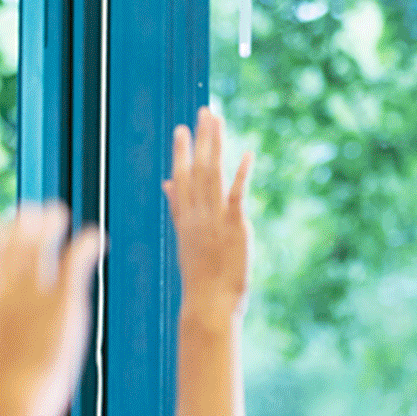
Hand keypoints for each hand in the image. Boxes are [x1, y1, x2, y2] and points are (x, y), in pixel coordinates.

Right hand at [0, 203, 102, 415]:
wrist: (8, 407)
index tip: (0, 229)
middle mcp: (1, 293)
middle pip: (9, 243)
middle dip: (21, 223)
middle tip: (36, 212)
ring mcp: (31, 295)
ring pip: (38, 243)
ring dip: (49, 223)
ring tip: (60, 213)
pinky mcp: (63, 302)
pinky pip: (75, 260)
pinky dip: (85, 244)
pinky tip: (98, 237)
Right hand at [163, 106, 253, 319]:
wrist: (208, 303)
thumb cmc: (200, 278)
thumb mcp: (186, 240)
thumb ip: (178, 209)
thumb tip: (168, 184)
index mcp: (185, 218)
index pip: (181, 178)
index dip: (181, 153)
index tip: (182, 129)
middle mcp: (196, 214)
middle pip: (196, 169)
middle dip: (201, 140)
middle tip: (205, 112)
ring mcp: (213, 219)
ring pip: (212, 174)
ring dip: (216, 146)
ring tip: (218, 121)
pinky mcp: (233, 227)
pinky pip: (237, 195)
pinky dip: (241, 174)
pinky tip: (248, 154)